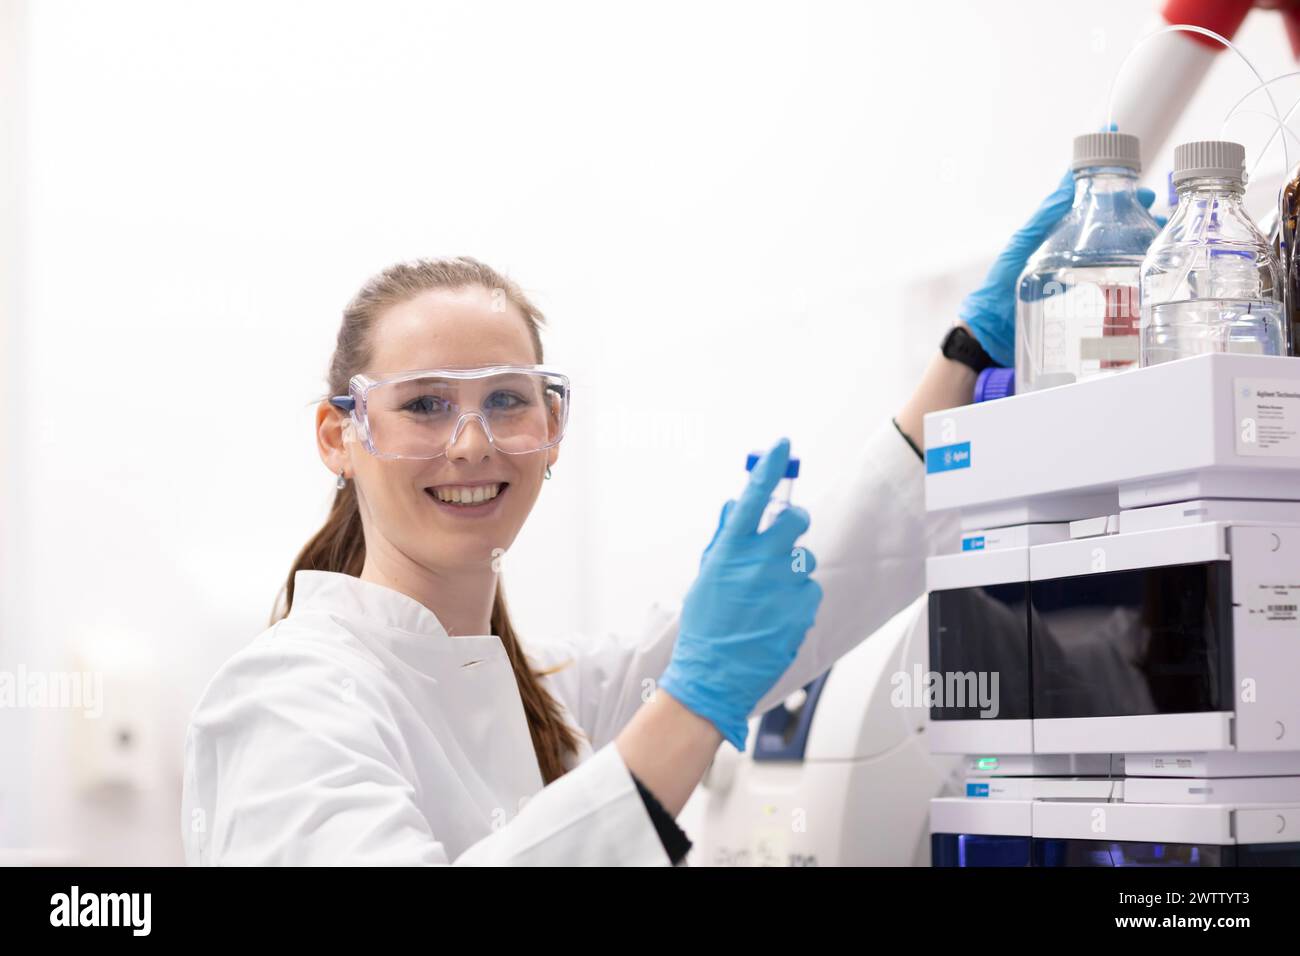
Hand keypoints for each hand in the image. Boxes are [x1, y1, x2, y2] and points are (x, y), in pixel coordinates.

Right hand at [658, 438, 822, 750]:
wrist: (714, 675)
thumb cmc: (705, 626)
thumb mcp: (705, 576)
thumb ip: (724, 540)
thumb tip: (735, 507)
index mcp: (730, 550)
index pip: (753, 497)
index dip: (770, 467)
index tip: (783, 445)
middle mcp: (758, 562)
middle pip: (795, 521)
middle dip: (792, 524)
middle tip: (782, 540)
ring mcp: (782, 585)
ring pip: (803, 559)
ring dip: (791, 571)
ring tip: (768, 597)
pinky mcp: (801, 609)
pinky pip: (809, 590)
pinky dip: (797, 600)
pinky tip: (777, 617)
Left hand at [958, 172, 1161, 367]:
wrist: (992, 330)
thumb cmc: (999, 284)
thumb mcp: (1022, 246)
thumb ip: (1044, 217)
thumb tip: (1069, 182)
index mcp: (1056, 234)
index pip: (1090, 206)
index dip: (1113, 192)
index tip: (1137, 183)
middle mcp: (1071, 253)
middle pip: (1110, 228)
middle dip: (1134, 217)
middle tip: (1155, 211)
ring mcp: (1078, 276)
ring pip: (1115, 254)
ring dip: (1138, 244)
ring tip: (1158, 237)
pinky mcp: (1082, 301)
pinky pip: (1110, 284)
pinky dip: (1130, 276)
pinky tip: (1146, 273)